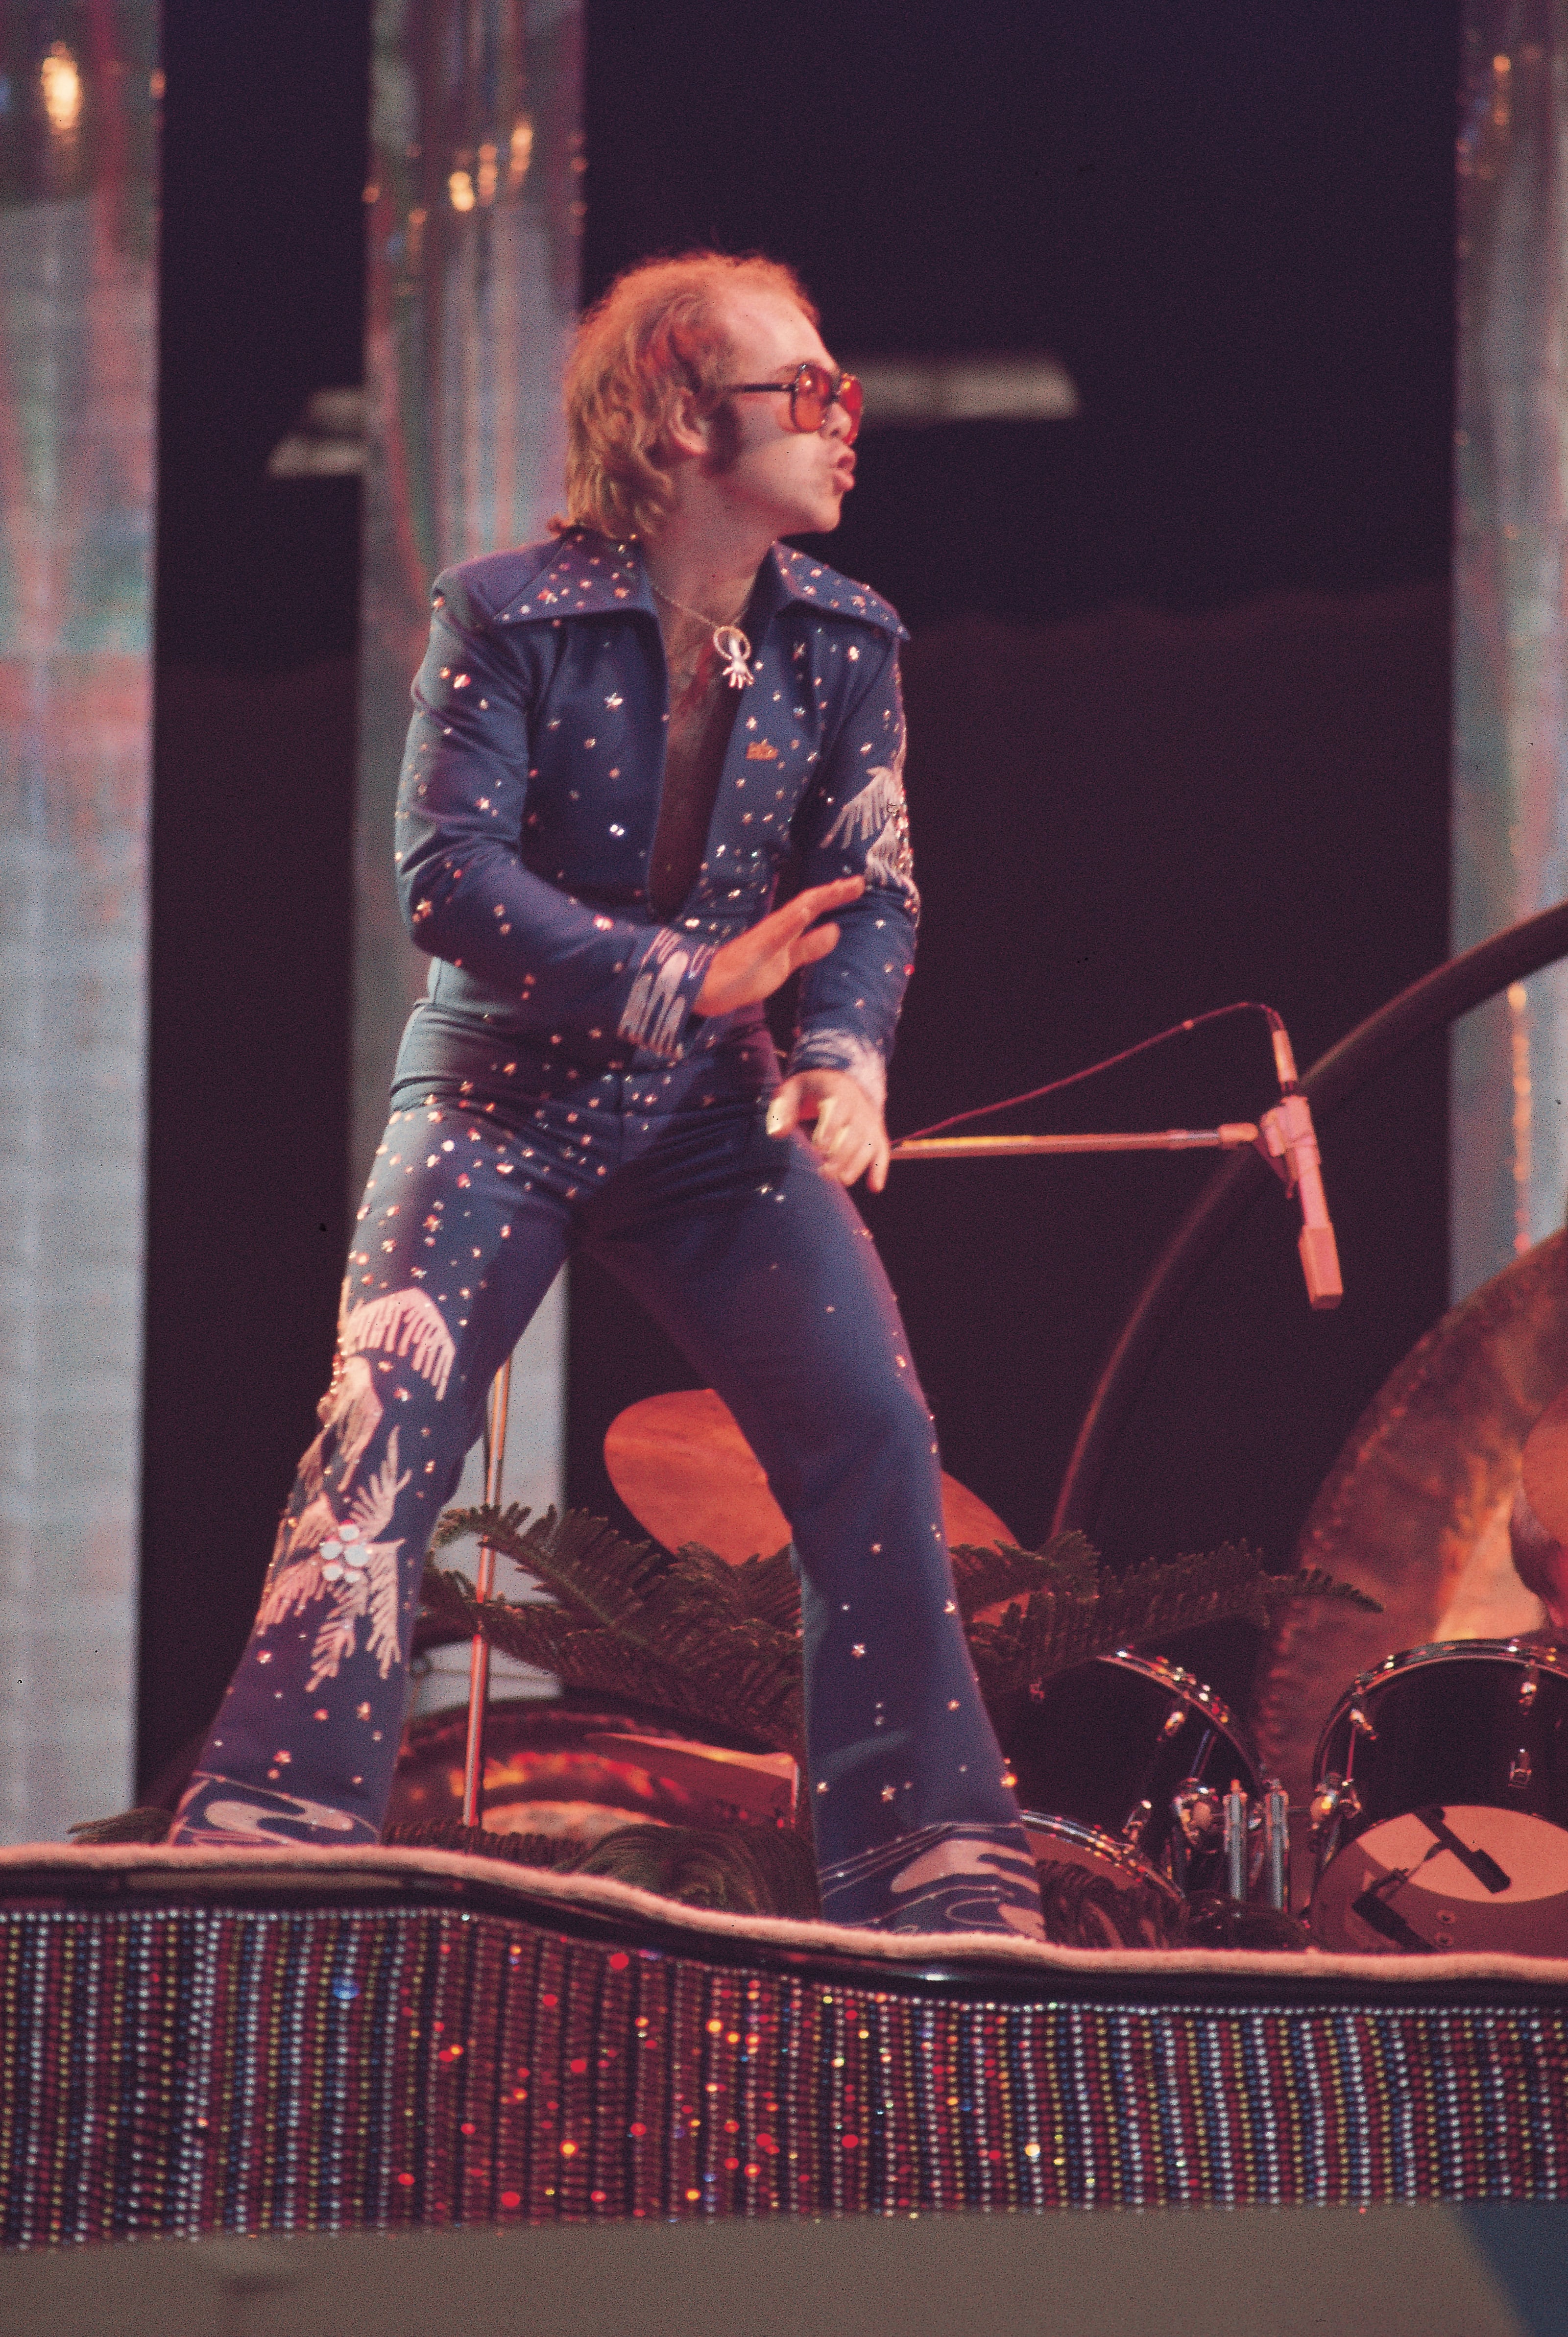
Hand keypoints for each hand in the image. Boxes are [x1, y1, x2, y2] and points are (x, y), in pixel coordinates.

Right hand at [694, 877, 863, 1017]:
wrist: (708, 988)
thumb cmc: (746, 974)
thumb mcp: (787, 961)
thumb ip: (809, 947)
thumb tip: (835, 931)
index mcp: (784, 930)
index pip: (812, 907)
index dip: (834, 895)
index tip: (856, 885)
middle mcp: (776, 928)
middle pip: (808, 903)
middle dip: (833, 892)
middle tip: (859, 881)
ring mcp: (766, 938)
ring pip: (795, 913)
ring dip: (817, 899)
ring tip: (839, 887)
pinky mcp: (756, 952)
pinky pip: (776, 935)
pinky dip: (792, 921)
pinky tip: (805, 910)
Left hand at [765, 1068, 889, 1191]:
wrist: (837, 1081)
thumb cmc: (808, 1090)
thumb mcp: (791, 1091)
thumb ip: (782, 1110)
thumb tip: (777, 1134)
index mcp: (837, 1089)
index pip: (839, 1107)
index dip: (831, 1127)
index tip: (819, 1147)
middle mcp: (859, 1105)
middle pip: (855, 1131)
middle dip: (842, 1154)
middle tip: (826, 1173)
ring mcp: (870, 1120)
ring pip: (870, 1143)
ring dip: (858, 1164)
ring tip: (843, 1180)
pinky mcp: (876, 1133)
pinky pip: (882, 1150)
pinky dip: (880, 1168)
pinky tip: (874, 1187)